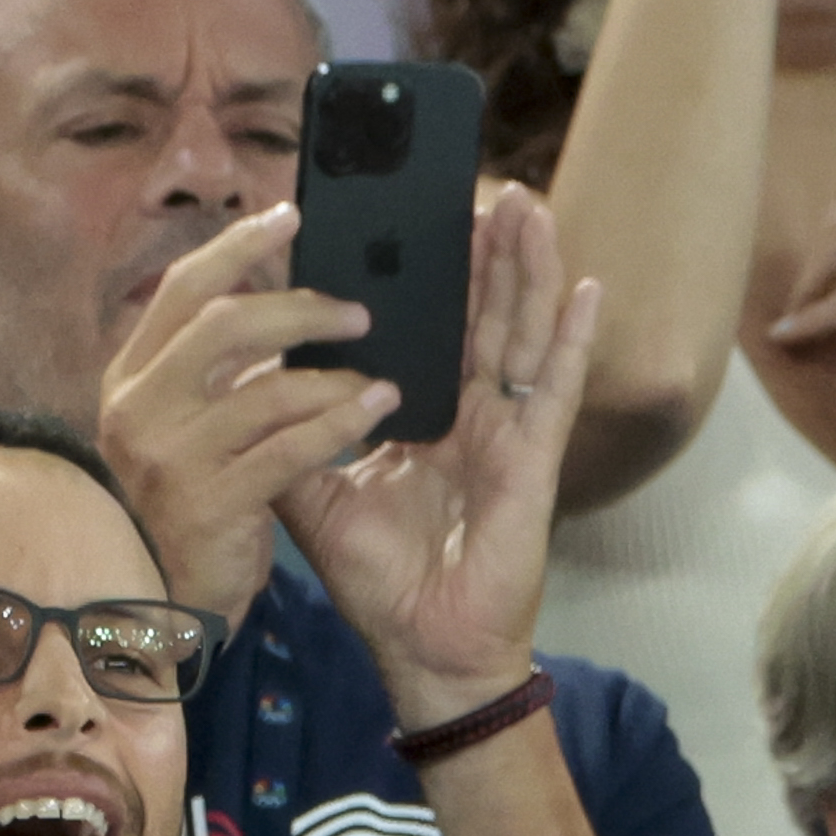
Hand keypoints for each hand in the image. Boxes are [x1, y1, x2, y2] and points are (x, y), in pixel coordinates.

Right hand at [98, 207, 394, 627]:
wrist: (157, 610)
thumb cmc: (181, 517)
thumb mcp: (176, 435)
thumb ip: (206, 378)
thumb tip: (271, 309)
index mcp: (130, 382)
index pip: (182, 291)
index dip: (238, 247)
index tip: (290, 215)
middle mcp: (140, 411)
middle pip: (225, 323)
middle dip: (300, 307)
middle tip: (358, 313)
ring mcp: (171, 458)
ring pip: (266, 388)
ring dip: (334, 375)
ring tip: (379, 375)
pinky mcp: (212, 505)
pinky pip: (290, 449)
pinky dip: (340, 425)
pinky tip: (377, 412)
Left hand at [281, 186, 599, 713]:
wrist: (424, 651)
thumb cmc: (381, 583)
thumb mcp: (316, 499)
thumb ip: (292, 437)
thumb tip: (247, 379)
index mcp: (424, 417)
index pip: (428, 330)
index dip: (423, 278)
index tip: (404, 218)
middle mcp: (471, 415)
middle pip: (481, 314)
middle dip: (482, 250)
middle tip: (475, 184)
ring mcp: (508, 433)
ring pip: (521, 332)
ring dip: (526, 268)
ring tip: (523, 204)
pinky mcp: (533, 460)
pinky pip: (558, 391)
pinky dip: (574, 341)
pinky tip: (589, 288)